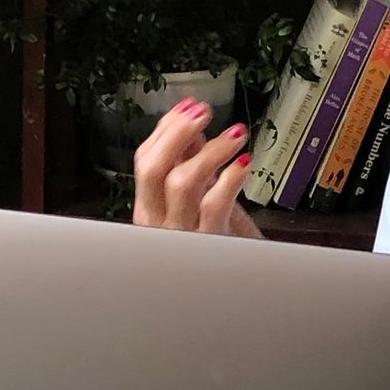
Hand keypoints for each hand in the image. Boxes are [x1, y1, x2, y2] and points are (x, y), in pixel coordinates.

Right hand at [131, 97, 263, 238]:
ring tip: (237, 134)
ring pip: (182, 183)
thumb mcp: (199, 197)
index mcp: (149, 208)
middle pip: (151, 170)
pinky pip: (215, 205)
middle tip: (202, 112)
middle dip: (175, 134)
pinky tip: (245, 163)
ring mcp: (182, 233)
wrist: (240, 283)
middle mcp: (158, 221)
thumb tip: (190, 124)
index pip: (144, 161)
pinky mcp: (211, 242)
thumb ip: (190, 163)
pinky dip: (230, 179)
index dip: (165, 129)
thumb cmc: (219, 237)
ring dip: (210, 151)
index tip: (189, 106)